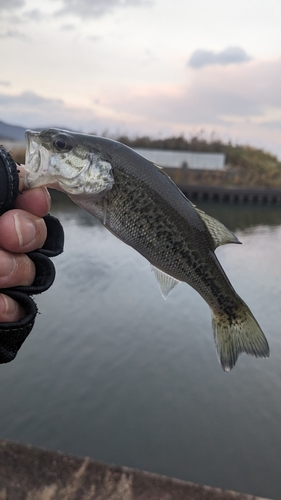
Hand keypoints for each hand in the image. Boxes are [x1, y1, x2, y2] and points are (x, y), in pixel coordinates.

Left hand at [0, 166, 50, 321]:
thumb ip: (1, 186)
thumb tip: (25, 182)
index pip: (24, 201)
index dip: (33, 199)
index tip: (31, 198)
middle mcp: (0, 242)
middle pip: (35, 234)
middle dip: (28, 233)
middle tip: (6, 234)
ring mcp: (3, 278)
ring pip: (33, 271)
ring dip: (18, 270)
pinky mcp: (2, 309)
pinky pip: (19, 308)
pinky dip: (10, 307)